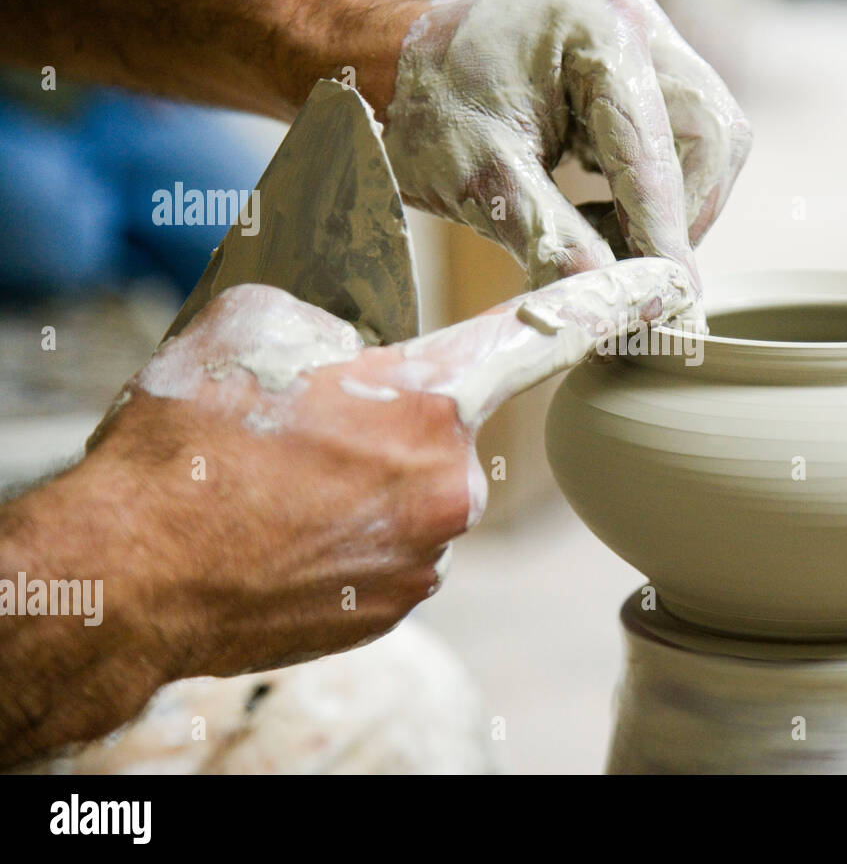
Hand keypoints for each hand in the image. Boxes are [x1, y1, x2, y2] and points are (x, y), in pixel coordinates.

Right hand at [84, 258, 694, 678]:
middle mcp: (453, 480)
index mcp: (431, 398)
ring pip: (415, 490)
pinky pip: (394, 547)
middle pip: (443, 424)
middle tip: (305, 430)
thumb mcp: (256, 324)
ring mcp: (428, 554)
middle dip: (389, 419)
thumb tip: (359, 330)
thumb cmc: (190, 441)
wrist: (133, 572)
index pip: (547, 332)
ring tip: (280, 488)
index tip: (671, 283)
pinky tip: (287, 533)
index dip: (615, 301)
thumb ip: (337, 312)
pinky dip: (353, 534)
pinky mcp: (396, 606)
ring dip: (364, 481)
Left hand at [382, 0, 751, 290]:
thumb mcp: (481, 181)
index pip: (653, 147)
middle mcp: (633, 25)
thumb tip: (610, 301)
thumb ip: (553, 241)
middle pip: (708, 135)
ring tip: (606, 240)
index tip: (674, 296)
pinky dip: (653, 193)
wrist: (387, 67)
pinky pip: (678, 142)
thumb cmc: (422, 108)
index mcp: (596, 31)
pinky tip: (600, 214)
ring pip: (704, 141)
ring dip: (671, 206)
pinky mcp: (635, 75)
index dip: (667, 230)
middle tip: (635, 272)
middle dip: (680, 214)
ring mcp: (641, 46)